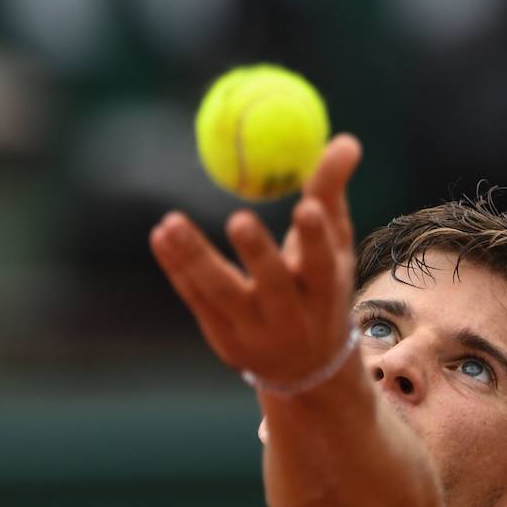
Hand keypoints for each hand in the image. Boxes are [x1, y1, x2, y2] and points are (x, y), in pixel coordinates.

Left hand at [149, 134, 361, 384]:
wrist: (305, 366)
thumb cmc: (320, 289)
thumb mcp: (334, 246)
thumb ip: (330, 193)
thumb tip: (345, 140)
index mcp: (325, 292)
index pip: (323, 265)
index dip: (315, 238)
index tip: (306, 207)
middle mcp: (292, 316)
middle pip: (273, 285)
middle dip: (258, 254)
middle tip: (239, 218)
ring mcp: (254, 331)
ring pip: (222, 293)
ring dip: (195, 258)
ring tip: (171, 223)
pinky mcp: (222, 337)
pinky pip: (196, 298)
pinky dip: (178, 268)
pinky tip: (161, 235)